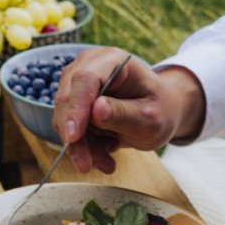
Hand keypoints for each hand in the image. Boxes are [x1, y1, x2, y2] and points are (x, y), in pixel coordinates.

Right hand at [52, 47, 205, 172]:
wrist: (159, 112)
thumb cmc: (159, 110)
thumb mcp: (149, 118)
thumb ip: (123, 114)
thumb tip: (95, 110)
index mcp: (112, 60)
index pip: (85, 79)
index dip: (75, 108)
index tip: (73, 137)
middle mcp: (89, 66)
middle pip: (68, 99)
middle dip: (75, 137)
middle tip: (86, 165)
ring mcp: (78, 84)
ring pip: (65, 119)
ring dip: (82, 147)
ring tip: (106, 163)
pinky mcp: (74, 103)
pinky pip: (69, 128)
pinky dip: (84, 147)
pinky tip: (103, 155)